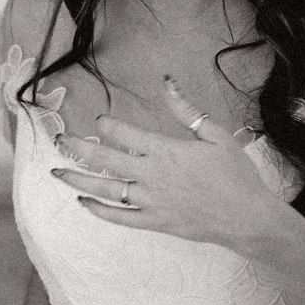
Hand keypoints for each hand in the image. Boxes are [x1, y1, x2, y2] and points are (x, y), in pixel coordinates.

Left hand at [50, 76, 279, 252]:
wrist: (248, 218)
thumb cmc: (236, 174)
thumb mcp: (216, 135)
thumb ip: (186, 110)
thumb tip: (166, 81)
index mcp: (166, 151)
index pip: (124, 134)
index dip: (107, 126)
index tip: (100, 122)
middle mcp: (153, 176)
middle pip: (105, 160)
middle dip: (77, 149)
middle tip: (57, 140)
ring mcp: (151, 202)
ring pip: (106, 190)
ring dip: (78, 180)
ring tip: (57, 173)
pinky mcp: (154, 223)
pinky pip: (120, 218)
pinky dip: (99, 210)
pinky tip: (84, 202)